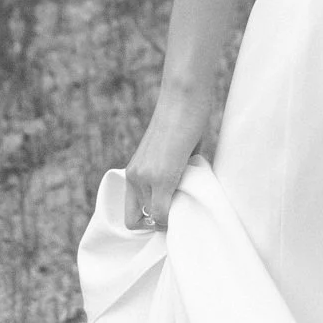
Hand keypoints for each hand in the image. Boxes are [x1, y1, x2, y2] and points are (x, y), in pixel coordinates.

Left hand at [124, 83, 208, 232]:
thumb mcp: (172, 153)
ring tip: (187, 205)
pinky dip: (175, 216)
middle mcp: (134, 176)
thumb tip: (185, 193)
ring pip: (152, 218)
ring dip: (170, 219)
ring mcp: (146, 177)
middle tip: (179, 213)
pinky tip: (189, 202)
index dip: (151, 220)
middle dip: (159, 224)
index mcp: (134, 172)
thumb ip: (172, 174)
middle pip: (137, 221)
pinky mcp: (162, 175)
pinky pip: (163, 212)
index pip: (132, 214)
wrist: (183, 97)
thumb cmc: (184, 121)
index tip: (171, 213)